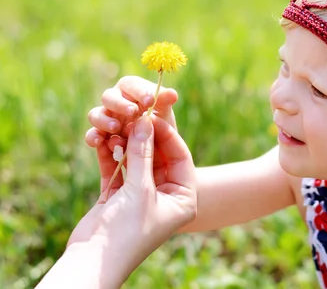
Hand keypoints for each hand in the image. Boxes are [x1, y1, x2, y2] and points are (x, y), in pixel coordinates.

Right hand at [71, 115, 195, 247]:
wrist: (92, 262)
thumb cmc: (126, 231)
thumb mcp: (139, 189)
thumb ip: (142, 154)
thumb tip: (145, 121)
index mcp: (183, 198)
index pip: (180, 157)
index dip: (167, 135)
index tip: (153, 116)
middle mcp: (165, 196)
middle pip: (158, 157)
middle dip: (144, 137)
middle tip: (133, 116)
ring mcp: (141, 196)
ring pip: (136, 161)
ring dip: (126, 144)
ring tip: (117, 126)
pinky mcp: (118, 196)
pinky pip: (117, 169)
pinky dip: (110, 155)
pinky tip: (103, 139)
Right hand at [85, 76, 178, 149]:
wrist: (155, 150)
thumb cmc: (160, 125)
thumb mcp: (165, 114)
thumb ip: (165, 103)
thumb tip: (173, 94)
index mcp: (132, 92)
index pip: (131, 84)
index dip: (139, 91)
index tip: (150, 100)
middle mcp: (116, 103)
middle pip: (109, 96)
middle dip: (120, 104)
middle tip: (133, 112)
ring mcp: (106, 120)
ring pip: (96, 114)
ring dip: (105, 120)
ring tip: (117, 128)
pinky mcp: (100, 137)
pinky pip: (91, 135)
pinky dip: (93, 137)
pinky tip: (99, 142)